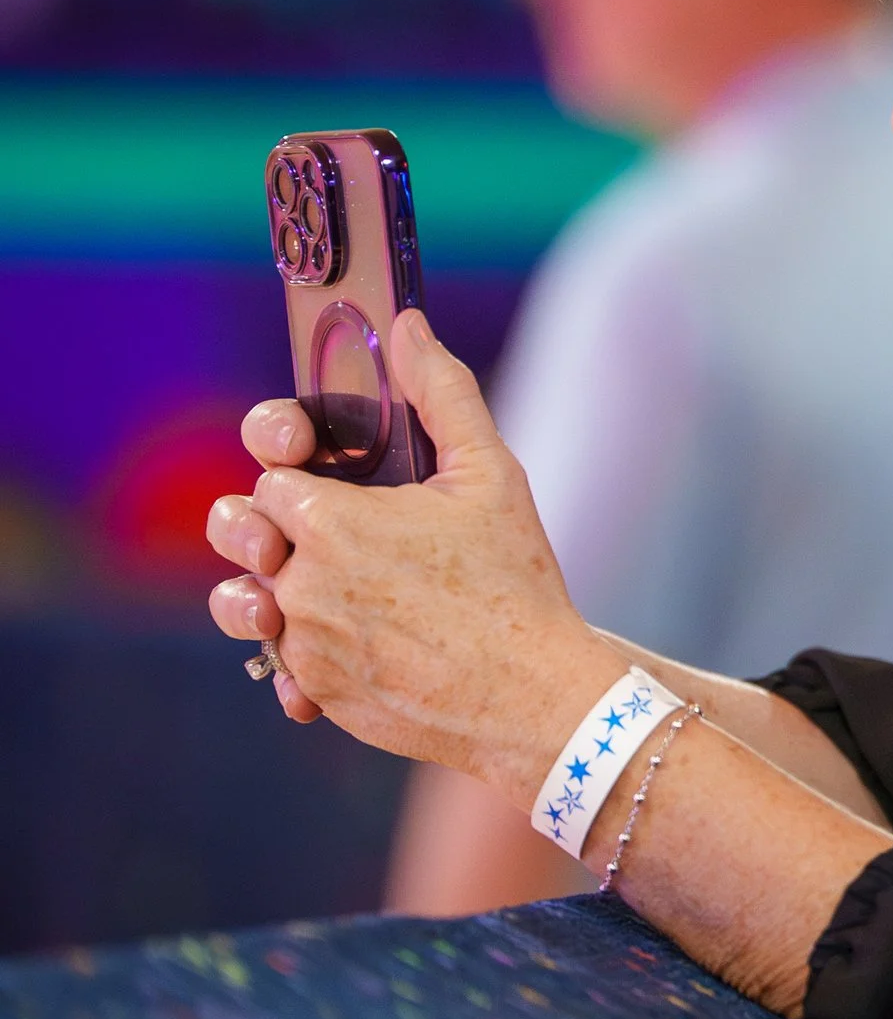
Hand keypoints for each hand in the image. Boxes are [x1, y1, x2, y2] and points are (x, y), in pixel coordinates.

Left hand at [206, 310, 624, 807]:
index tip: (329, 478)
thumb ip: (443, 392)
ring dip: (269, 591)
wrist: (531, 694)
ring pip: (244, 603)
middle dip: (264, 525)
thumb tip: (410, 324)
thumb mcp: (491, 474)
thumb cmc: (515, 580)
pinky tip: (350, 646)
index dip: (297, 469)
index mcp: (332, 518)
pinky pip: (279, 665)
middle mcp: (300, 581)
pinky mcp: (315, 692)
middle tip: (320, 533)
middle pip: (235, 532)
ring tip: (320, 591)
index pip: (270, 476)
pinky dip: (305, 657)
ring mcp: (303, 641)